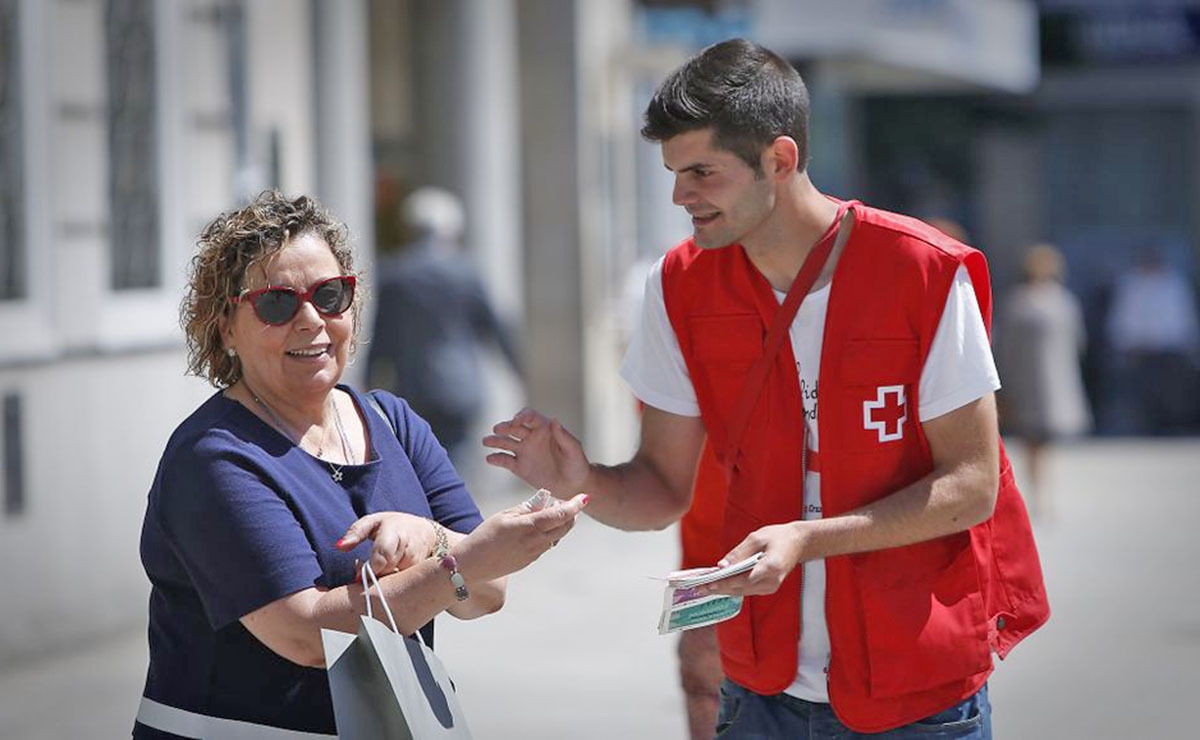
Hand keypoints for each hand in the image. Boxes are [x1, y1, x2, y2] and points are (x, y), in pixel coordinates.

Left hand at [336, 512, 436, 575]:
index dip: (370, 569)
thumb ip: (356, 532)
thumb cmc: (394, 525)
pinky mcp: (420, 574)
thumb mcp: (373, 522)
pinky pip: (402, 584)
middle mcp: (408, 547)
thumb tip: (340, 546)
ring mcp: (417, 562)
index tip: (357, 578)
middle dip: (373, 575)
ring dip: (382, 580)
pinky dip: (392, 584)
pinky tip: (388, 577)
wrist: (425, 532)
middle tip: (362, 574)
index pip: (382, 555)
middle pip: (387, 570)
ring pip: (395, 580)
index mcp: (396, 532)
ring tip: (376, 572)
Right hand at [455, 493, 588, 581]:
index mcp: (531, 527)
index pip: (561, 514)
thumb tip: (543, 500)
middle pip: (565, 527)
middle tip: (568, 503)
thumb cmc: (485, 536)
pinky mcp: (530, 561)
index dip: (575, 505)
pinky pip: (546, 545)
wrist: (472, 565)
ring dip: (560, 524)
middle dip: (571, 514)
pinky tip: (539, 528)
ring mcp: (535, 553)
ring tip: (551, 512)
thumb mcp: (505, 516)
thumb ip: (527, 507)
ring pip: (557, 537)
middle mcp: (537, 542)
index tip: (584, 497)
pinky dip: (549, 534)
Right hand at [483, 409, 590, 497]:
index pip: (529, 417)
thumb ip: (564, 436)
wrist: (573, 485)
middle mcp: (531, 437)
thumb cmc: (577, 464)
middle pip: (514, 428)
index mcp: (544, 429)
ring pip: (506, 443)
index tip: (516, 421)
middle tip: (497, 430)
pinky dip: (496, 459)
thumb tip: (554, 420)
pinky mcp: (519, 467)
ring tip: (486, 441)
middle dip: (505, 427)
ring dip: (495, 441)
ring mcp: (524, 451)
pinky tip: (489, 459)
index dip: (521, 416)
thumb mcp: (574, 450)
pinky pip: (505, 460)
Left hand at [698, 522, 808, 597]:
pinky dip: (732, 587)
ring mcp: (770, 587)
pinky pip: (746, 589)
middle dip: (718, 588)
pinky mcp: (767, 588)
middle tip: (697, 588)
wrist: (798, 543)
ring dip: (722, 589)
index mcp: (770, 568)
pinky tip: (718, 584)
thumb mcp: (756, 538)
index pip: (742, 579)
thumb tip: (721, 565)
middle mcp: (770, 582)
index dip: (723, 583)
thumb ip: (738, 553)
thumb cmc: (778, 537)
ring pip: (741, 591)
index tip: (707, 584)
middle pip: (739, 588)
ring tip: (703, 587)